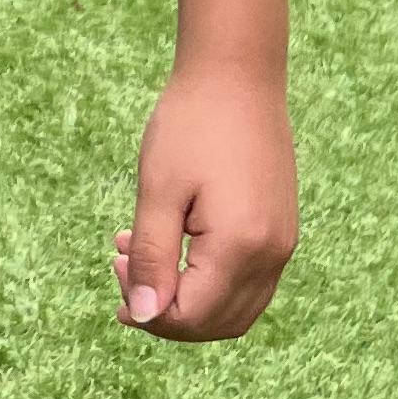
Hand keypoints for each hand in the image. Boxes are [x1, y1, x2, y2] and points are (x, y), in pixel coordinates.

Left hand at [111, 62, 297, 339]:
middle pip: (216, 323)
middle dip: (165, 312)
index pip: (192, 316)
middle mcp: (272, 254)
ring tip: (138, 255)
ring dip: (186, 298)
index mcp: (241, 246)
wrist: (236, 75)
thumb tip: (141, 317)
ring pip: (234, 309)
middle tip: (123, 269)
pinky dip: (208, 280)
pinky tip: (171, 243)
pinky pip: (247, 281)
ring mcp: (282, 243)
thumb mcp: (158, 192)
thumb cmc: (190, 125)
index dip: (147, 310)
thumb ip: (151, 259)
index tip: (115, 264)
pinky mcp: (280, 230)